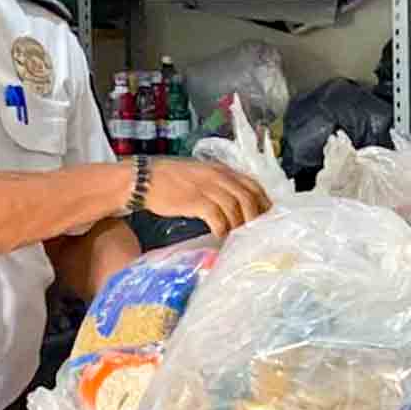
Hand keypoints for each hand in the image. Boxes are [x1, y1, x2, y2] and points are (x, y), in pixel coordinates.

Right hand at [141, 158, 270, 236]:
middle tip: (255, 234)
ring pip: (235, 208)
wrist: (143, 179)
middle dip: (256, 218)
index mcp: (222, 170)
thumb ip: (219, 186)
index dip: (264, 203)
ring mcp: (207, 187)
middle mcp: (218, 176)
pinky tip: (219, 237)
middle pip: (248, 197)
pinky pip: (217, 217)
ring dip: (239, 226)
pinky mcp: (195, 200)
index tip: (267, 218)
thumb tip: (236, 205)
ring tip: (237, 239)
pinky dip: (222, 230)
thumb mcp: (200, 176)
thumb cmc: (170, 180)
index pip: (253, 185)